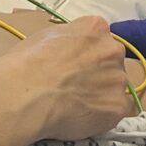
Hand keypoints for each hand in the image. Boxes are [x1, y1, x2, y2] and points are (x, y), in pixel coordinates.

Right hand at [0, 16, 134, 142]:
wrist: (26, 95)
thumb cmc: (28, 64)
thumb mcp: (47, 35)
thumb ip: (70, 40)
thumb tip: (71, 50)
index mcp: (96, 27)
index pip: (99, 39)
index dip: (86, 54)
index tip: (74, 65)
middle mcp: (113, 50)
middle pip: (111, 61)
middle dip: (98, 72)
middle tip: (75, 86)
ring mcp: (118, 79)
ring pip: (114, 87)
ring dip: (101, 94)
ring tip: (75, 105)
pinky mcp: (118, 107)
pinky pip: (114, 111)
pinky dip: (101, 116)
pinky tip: (80, 118)